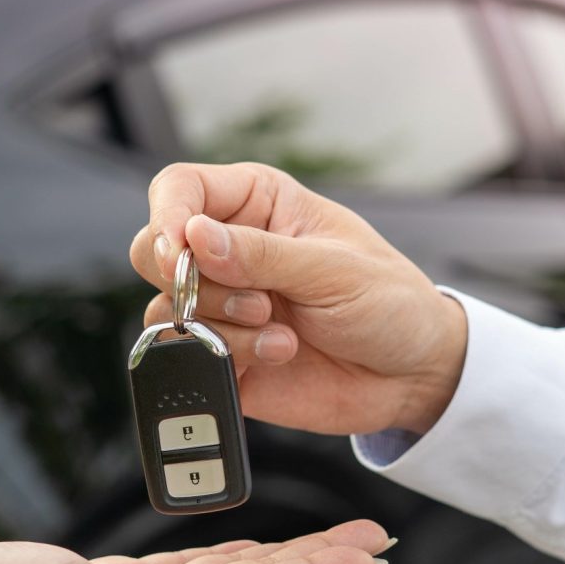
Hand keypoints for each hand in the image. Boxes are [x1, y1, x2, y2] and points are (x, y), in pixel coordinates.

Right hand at [131, 162, 467, 434]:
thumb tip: (193, 237)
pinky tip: (278, 353)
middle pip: (153, 249)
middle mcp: (229, 250)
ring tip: (279, 331)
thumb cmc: (388, 302)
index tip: (180, 249)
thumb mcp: (333, 268)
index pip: (180, 188)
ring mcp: (222, 305)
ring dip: (220, 324)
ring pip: (166, 307)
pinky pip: (187, 354)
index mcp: (256, 204)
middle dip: (191, 280)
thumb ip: (261, 254)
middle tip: (252, 299)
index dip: (168, 215)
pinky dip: (227, 357)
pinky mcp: (221, 354)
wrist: (411, 375)